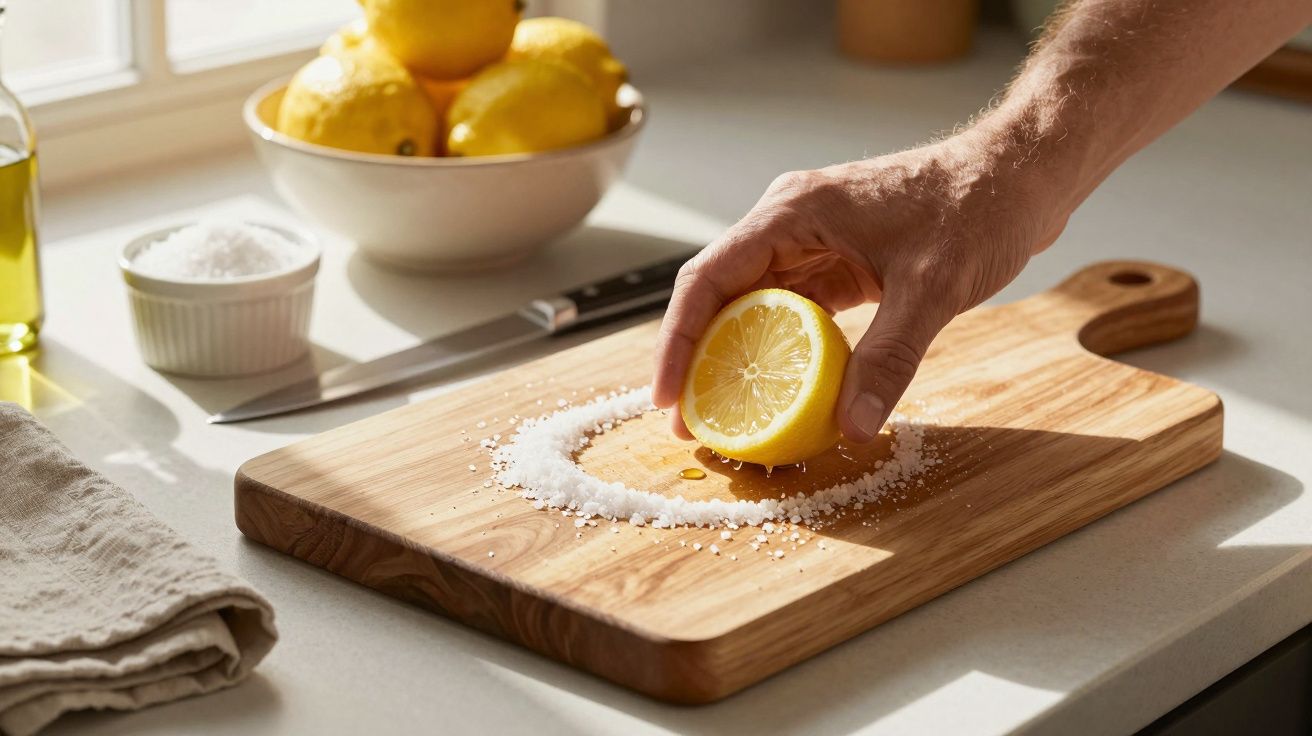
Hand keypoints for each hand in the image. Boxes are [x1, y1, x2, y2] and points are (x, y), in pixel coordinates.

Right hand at [651, 130, 1067, 442]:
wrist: (1022, 174)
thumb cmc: (978, 204)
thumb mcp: (932, 288)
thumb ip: (888, 360)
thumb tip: (852, 427)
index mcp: (792, 213)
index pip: (709, 279)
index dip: (677, 342)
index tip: (667, 397)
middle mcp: (790, 224)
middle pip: (720, 296)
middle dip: (699, 360)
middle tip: (691, 422)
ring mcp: (813, 242)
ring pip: (753, 307)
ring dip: (738, 360)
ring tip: (725, 416)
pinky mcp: (838, 261)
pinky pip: (793, 311)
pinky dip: (783, 351)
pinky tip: (781, 390)